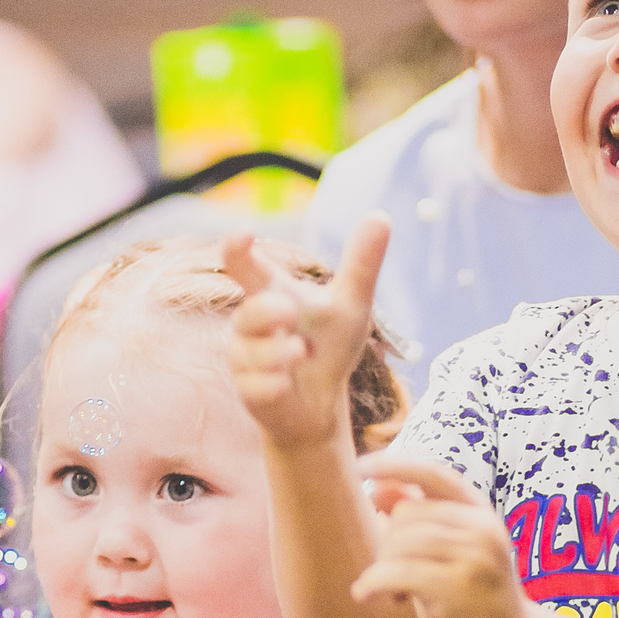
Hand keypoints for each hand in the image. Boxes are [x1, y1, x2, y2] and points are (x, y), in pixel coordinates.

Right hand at [221, 215, 390, 451]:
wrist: (322, 402)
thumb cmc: (330, 345)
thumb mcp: (352, 304)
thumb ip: (361, 263)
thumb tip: (380, 215)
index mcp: (271, 293)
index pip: (243, 265)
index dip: (238, 249)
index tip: (242, 235)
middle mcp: (251, 324)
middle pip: (246, 312)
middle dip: (264, 312)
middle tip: (289, 311)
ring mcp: (247, 358)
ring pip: (248, 352)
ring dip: (276, 352)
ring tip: (302, 352)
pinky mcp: (250, 392)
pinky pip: (253, 386)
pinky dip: (271, 383)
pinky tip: (286, 383)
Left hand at [351, 455, 533, 617]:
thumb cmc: (476, 600)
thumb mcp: (454, 552)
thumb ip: (422, 520)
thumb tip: (378, 487)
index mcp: (480, 513)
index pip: (433, 473)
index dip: (394, 464)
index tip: (361, 467)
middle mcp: (481, 528)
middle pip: (406, 513)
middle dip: (387, 542)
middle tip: (395, 577)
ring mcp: (473, 557)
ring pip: (399, 542)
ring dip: (383, 568)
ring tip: (396, 593)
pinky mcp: (457, 588)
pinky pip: (395, 572)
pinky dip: (373, 584)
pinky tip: (369, 597)